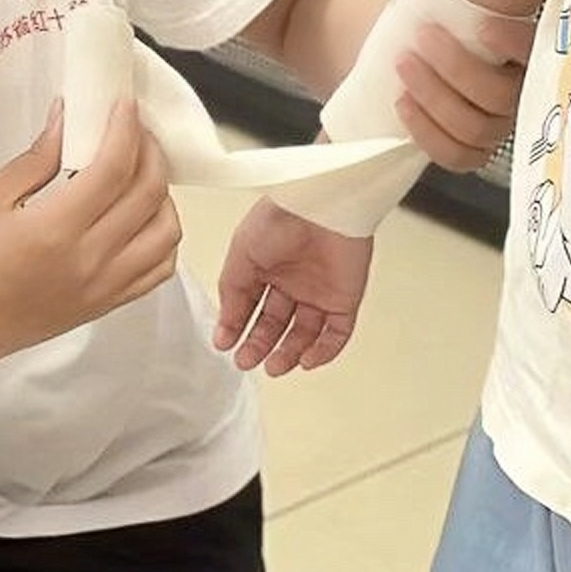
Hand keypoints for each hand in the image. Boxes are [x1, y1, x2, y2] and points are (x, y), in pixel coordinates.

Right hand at [0, 100, 181, 369]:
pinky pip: (157, 271)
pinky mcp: (103, 307)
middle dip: (150, 151)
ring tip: (140, 170)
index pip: (114, 169)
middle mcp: (90, 263)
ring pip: (165, 234)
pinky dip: (162, 237)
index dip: (127, 129)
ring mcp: (102, 290)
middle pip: (148, 195)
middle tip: (134, 128)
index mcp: (55, 231)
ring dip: (163, 194)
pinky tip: (142, 216)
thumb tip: (67, 118)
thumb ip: (36, 159)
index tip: (125, 104)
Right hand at [213, 200, 372, 374]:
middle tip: (246, 360)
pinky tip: (306, 360)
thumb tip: (225, 326)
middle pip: (276, 324)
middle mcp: (293, 281)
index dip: (237, 327)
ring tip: (274, 366)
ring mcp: (320, 291)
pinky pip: (337, 332)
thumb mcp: (241, 255)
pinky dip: (324, 351)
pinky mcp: (345, 298)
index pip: (250, 307)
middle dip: (259, 345)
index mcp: (266, 267)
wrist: (321, 205)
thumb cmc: (282, 217)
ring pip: (305, 333)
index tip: (226, 344)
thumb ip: (232, 292)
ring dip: (289, 353)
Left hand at [384, 0, 534, 171]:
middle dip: (456, 68)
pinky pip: (457, 156)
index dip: (513, 43)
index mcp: (524, 51)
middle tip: (422, 37)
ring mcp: (498, 125)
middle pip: (499, 95)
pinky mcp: (474, 150)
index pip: (534, 50)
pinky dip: (427, 133)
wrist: (426, 54)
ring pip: (476, 128)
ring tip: (403, 67)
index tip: (482, 27)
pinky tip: (403, 104)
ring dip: (434, 98)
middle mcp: (519, 93)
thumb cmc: (444, 21)